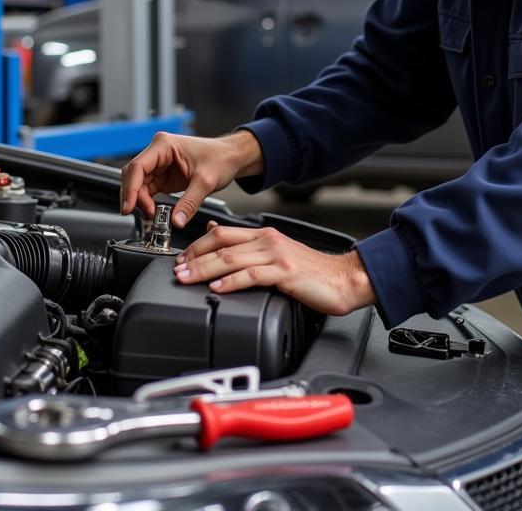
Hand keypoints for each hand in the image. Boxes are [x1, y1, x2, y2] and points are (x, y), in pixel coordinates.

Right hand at [120, 131, 262, 226]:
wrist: (231, 157)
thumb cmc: (221, 158)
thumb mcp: (206, 182)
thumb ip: (189, 203)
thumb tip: (176, 221)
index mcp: (164, 145)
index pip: (138, 166)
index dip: (131, 188)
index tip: (129, 206)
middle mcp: (158, 152)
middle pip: (134, 175)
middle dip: (133, 196)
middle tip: (140, 214)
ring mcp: (159, 164)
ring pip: (138, 184)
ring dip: (140, 201)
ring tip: (151, 215)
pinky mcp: (163, 175)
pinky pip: (148, 189)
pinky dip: (148, 202)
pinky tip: (153, 212)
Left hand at [172, 221, 376, 316]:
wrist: (344, 279)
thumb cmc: (312, 273)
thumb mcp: (277, 254)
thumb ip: (250, 249)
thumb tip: (220, 241)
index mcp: (263, 235)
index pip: (221, 233)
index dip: (197, 245)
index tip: (180, 258)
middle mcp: (267, 241)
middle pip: (220, 244)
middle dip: (194, 257)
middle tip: (176, 269)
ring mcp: (276, 255)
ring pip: (231, 258)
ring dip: (205, 269)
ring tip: (187, 278)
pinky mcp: (285, 272)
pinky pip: (252, 275)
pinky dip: (231, 282)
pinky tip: (218, 289)